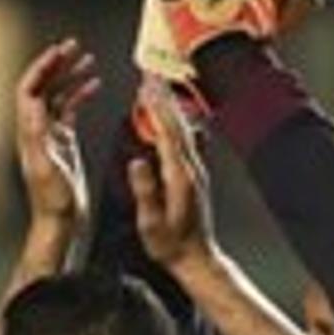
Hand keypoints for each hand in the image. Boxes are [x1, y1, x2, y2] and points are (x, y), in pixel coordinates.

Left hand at [10, 39, 99, 248]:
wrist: (60, 223)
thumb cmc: (53, 202)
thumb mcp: (44, 168)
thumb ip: (37, 135)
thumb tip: (33, 101)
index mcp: (30, 131)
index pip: (30, 88)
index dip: (42, 68)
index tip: (60, 52)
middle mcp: (36, 128)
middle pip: (43, 86)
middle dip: (57, 64)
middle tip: (74, 47)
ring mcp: (50, 134)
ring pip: (57, 95)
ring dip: (70, 76)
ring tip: (87, 60)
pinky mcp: (64, 143)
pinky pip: (69, 110)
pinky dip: (80, 94)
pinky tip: (93, 86)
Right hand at [125, 81, 217, 278]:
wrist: (196, 260)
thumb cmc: (171, 246)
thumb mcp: (151, 223)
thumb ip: (146, 192)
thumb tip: (137, 162)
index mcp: (180, 178)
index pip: (167, 134)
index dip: (156, 109)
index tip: (145, 87)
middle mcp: (192, 170)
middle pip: (177, 125)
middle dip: (163, 98)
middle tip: (150, 74)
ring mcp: (196, 172)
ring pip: (183, 130)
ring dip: (169, 106)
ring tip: (156, 86)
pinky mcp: (195, 177)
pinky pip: (185, 142)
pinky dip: (175, 123)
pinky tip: (171, 116)